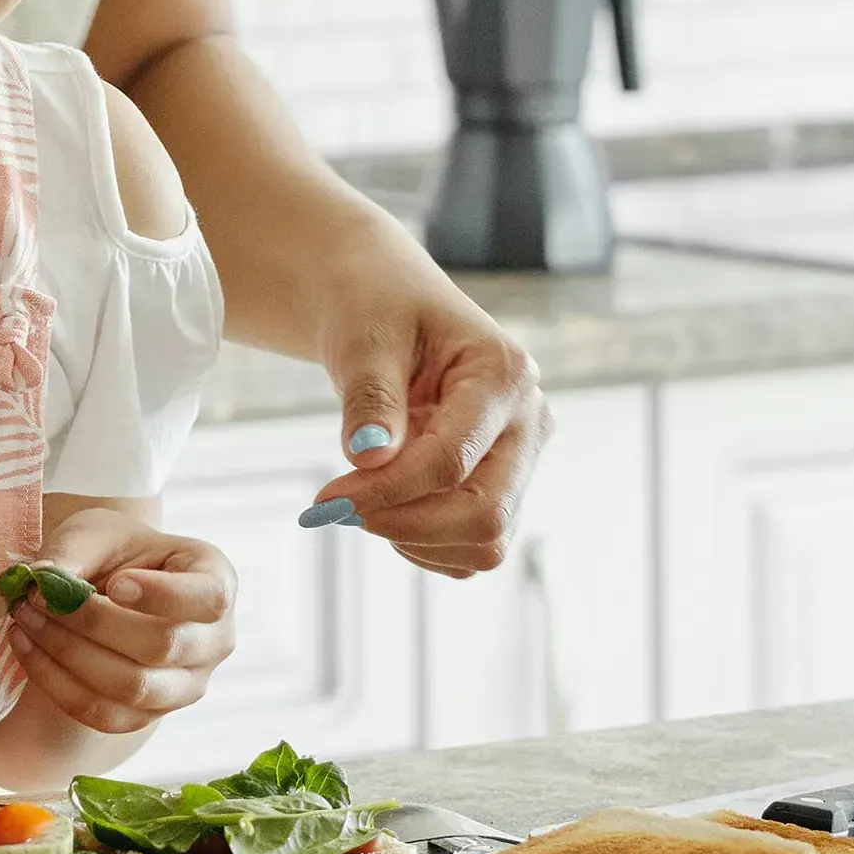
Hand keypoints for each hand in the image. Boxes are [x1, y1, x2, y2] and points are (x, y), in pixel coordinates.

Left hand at [3, 512, 235, 734]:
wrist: (108, 587)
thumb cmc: (114, 552)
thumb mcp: (95, 532)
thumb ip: (72, 551)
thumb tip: (41, 582)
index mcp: (216, 581)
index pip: (208, 597)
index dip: (163, 596)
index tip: (114, 584)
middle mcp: (215, 640)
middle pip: (163, 646)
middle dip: (92, 624)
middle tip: (38, 598)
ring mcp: (187, 685)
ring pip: (133, 687)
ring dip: (68, 655)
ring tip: (25, 620)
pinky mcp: (150, 716)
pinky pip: (105, 715)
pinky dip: (58, 685)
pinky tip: (27, 649)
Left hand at [300, 244, 550, 579]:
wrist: (382, 304)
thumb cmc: (374, 308)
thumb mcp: (364, 338)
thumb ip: (370, 397)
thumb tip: (368, 459)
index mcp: (505, 374)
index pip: (452, 461)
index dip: (386, 491)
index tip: (324, 498)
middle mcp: (528, 421)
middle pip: (485, 515)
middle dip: (404, 524)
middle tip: (334, 510)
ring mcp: (521, 458)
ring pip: (485, 541)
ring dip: (413, 537)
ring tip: (361, 494)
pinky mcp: (503, 487)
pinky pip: (471, 548)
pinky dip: (424, 544)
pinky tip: (386, 503)